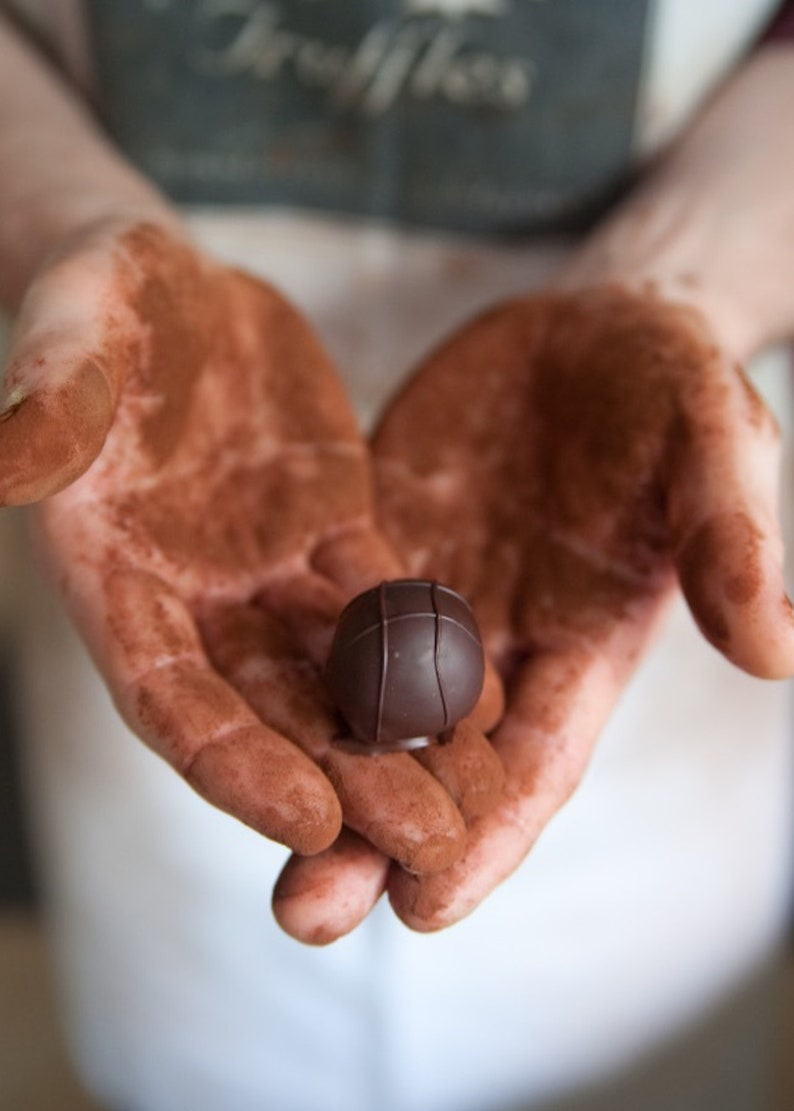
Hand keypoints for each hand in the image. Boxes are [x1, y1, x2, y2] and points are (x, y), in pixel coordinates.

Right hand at [0, 220, 503, 936]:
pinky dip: (427, 651)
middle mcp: (193, 600)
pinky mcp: (332, 533)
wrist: (171, 284)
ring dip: (402, 741)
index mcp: (113, 579)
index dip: (234, 766)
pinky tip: (483, 695)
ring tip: (474, 800)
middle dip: (347, 782)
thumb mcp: (71, 333)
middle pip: (270, 714)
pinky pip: (385, 604)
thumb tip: (1, 450)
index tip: (313, 821)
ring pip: (338, 676)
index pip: (170, 698)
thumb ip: (49, 399)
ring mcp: (268, 573)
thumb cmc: (98, 301)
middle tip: (427, 845)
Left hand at [275, 284, 793, 934]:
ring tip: (248, 842)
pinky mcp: (377, 549)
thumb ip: (729, 540)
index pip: (539, 760)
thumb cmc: (668, 385)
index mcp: (586, 644)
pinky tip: (227, 711)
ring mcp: (431, 599)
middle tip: (304, 914)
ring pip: (365, 706)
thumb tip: (774, 655)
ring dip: (311, 775)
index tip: (431, 906)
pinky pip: (324, 617)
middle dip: (376, 839)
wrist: (591, 326)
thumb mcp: (713, 443)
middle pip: (437, 763)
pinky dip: (287, 671)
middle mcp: (501, 645)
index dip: (492, 832)